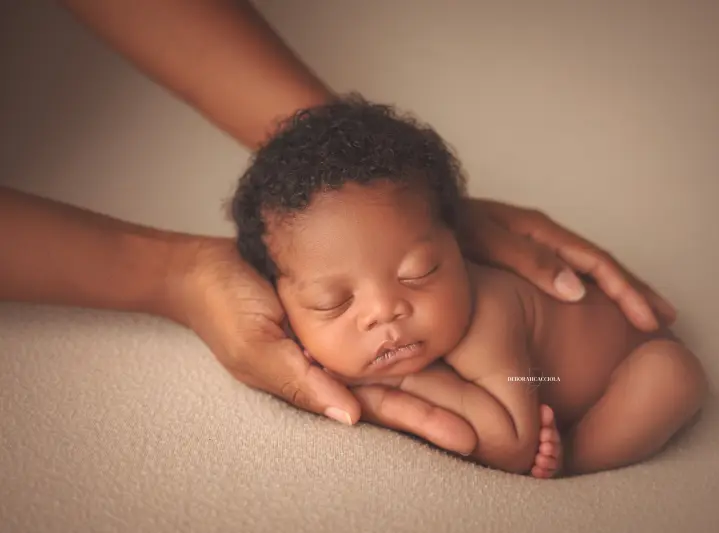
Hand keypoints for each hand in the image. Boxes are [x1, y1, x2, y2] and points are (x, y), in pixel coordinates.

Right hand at [170, 237, 475, 452]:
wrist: (206, 268)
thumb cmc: (224, 310)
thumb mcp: (259, 349)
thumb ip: (303, 382)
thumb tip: (351, 419)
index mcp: (321, 384)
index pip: (383, 410)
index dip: (425, 423)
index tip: (469, 437)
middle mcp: (338, 365)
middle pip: (403, 390)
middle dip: (446, 408)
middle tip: (496, 424)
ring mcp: (342, 338)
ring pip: (399, 361)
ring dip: (441, 377)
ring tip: (486, 390)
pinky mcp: (342, 311)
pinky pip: (383, 327)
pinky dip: (413, 337)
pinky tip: (446, 335)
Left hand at [458, 198, 676, 331]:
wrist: (420, 214)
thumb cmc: (448, 227)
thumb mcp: (486, 240)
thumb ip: (529, 261)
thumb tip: (578, 290)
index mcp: (541, 233)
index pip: (597, 264)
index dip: (627, 292)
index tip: (651, 321)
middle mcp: (544, 236)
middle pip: (601, 265)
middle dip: (634, 291)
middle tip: (665, 318)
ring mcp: (533, 244)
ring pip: (586, 269)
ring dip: (616, 291)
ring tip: (642, 313)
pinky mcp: (519, 254)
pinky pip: (566, 272)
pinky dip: (588, 289)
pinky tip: (590, 305)